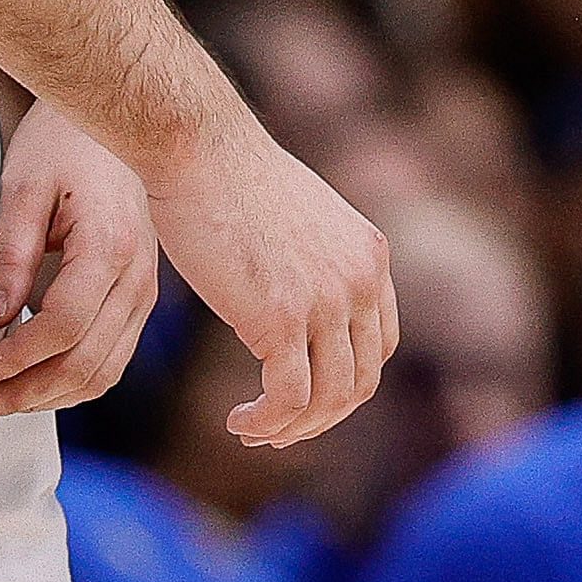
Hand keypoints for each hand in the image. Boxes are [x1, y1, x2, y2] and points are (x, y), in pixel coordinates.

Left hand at [0, 100, 157, 417]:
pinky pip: (114, 357)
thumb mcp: (23, 189)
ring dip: (53, 395)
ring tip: (7, 396)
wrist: (122, 118)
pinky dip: (76, 378)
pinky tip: (39, 376)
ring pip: (106, 371)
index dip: (18, 358)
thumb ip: (11, 257)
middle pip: (88, 362)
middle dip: (31, 391)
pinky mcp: (141, 293)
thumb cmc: (69, 143)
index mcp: (111, 245)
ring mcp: (146, 288)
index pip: (65, 326)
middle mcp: (138, 274)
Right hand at [146, 117, 398, 448]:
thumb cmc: (232, 178)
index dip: (343, 382)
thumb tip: (293, 292)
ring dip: (291, 428)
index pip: (379, 345)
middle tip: (274, 428)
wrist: (202, 151)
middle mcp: (360, 281)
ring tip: (252, 430)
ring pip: (327, 399)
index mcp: (370, 256)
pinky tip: (239, 420)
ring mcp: (326, 301)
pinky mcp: (281, 318)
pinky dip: (267, 421)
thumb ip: (313, 260)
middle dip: (319, 418)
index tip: (302, 396)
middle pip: (359, 381)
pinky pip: (289, 397)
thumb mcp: (300, 219)